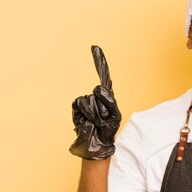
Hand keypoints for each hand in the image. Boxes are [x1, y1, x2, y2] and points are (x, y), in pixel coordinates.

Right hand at [69, 45, 121, 159]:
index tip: (95, 48)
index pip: (104, 76)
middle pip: (99, 92)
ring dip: (97, 113)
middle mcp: (94, 96)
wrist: (97, 143)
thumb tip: (98, 88)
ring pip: (90, 100)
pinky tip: (90, 122)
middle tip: (104, 119)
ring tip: (98, 122)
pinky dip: (89, 114)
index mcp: (106, 96)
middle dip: (104, 108)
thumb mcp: (115, 115)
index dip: (100, 62)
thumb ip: (110, 101)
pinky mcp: (76, 107)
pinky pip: (82, 105)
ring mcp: (84, 101)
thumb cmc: (108, 130)